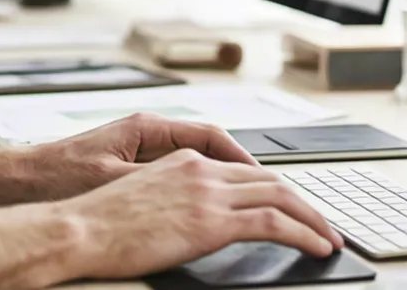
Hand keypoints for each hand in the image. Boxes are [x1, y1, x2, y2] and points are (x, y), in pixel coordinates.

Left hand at [30, 112, 257, 200]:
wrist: (17, 183)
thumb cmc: (55, 179)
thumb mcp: (114, 182)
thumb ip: (157, 185)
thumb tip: (198, 194)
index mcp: (147, 129)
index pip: (212, 137)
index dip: (242, 159)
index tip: (265, 178)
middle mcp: (146, 135)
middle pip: (210, 147)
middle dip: (241, 169)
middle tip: (270, 192)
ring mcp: (138, 151)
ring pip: (197, 161)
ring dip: (222, 179)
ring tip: (247, 200)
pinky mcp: (128, 169)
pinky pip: (177, 174)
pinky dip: (199, 190)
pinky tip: (206, 208)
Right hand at [60, 149, 342, 279]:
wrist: (77, 229)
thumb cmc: (96, 223)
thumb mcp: (140, 197)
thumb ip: (172, 199)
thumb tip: (189, 220)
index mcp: (185, 161)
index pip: (246, 172)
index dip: (276, 190)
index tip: (293, 207)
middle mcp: (203, 169)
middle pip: (272, 181)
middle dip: (304, 203)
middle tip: (323, 224)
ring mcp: (210, 192)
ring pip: (282, 197)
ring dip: (313, 219)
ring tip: (329, 238)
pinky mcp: (213, 220)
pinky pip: (274, 223)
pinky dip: (304, 233)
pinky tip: (316, 247)